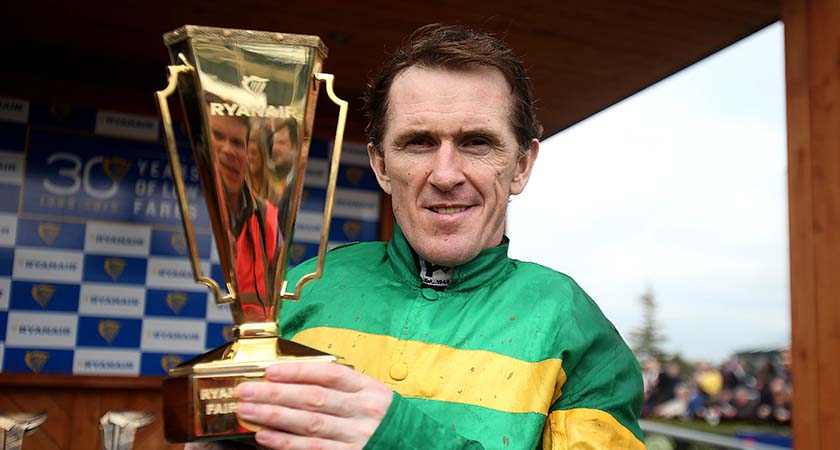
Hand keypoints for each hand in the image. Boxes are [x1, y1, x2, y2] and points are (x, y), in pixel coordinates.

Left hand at [236, 362, 392, 449]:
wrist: (415, 445)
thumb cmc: (385, 420)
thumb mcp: (372, 396)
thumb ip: (343, 388)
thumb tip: (296, 380)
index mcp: (368, 389)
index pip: (329, 375)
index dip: (297, 372)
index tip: (270, 370)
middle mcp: (363, 411)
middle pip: (312, 398)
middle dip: (275, 393)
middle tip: (246, 390)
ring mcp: (356, 436)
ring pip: (308, 424)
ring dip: (274, 416)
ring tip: (248, 410)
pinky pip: (312, 449)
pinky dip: (285, 443)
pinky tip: (264, 436)